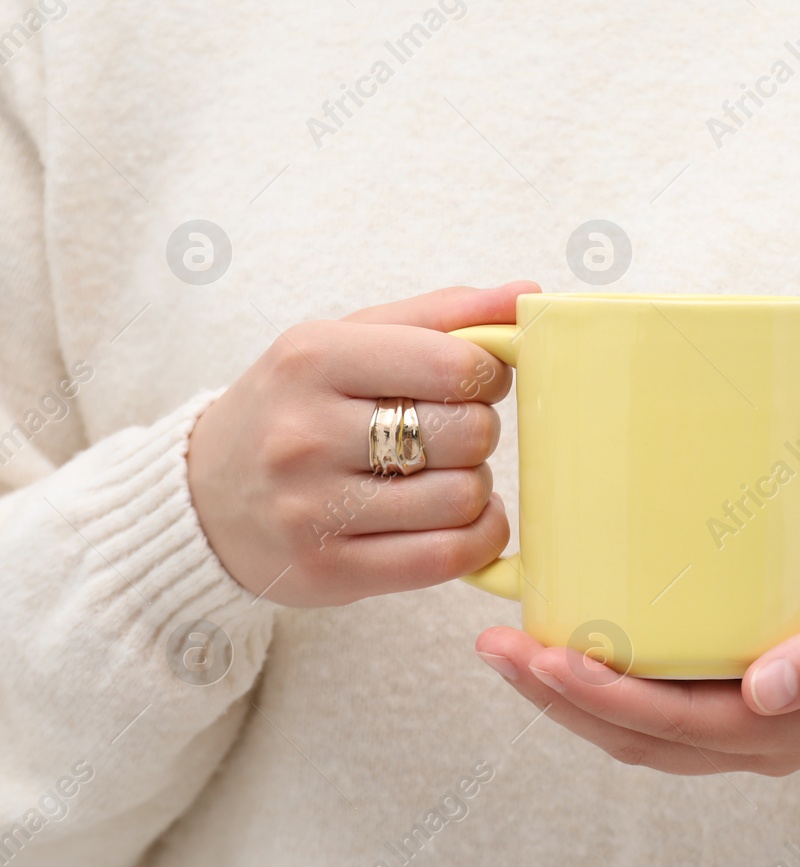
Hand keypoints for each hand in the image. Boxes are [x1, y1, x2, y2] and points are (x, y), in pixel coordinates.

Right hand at [187, 282, 539, 606]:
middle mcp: (304, 433)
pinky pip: (447, 557)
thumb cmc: (301, 406)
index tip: (472, 383)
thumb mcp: (351, 340)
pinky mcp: (329, 572)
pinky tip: (463, 521)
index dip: (488, 376)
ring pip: (463, 498)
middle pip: (467, 433)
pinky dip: (479, 538)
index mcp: (313, 357)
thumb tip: (528, 294)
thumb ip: (443, 315)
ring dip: (475, 488)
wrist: (204, 497)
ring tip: (441, 477)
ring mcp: (312, 509)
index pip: (455, 364)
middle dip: (478, 433)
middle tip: (450, 435)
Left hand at [475, 527, 799, 775]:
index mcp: (795, 729)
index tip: (546, 654)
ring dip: (567, 698)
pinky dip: (603, 684)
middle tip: (496, 646)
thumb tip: (764, 691)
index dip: (606, 699)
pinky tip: (567, 644)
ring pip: (638, 731)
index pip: (678, 728)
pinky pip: (656, 704)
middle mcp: (762, 740)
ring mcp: (748, 723)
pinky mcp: (739, 694)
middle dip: (560, 699)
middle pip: (640, 737)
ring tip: (509, 648)